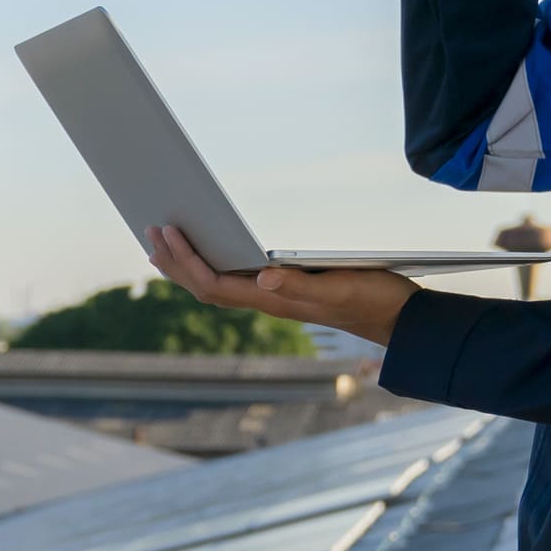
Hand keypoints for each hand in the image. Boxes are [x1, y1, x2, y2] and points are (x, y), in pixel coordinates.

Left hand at [146, 223, 420, 348]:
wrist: (400, 319)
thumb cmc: (373, 300)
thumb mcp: (340, 286)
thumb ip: (301, 284)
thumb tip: (262, 275)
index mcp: (274, 300)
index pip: (214, 283)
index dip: (185, 260)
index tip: (166, 231)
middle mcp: (268, 301)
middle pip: (205, 286)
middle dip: (174, 261)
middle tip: (149, 231)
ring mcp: (275, 298)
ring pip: (217, 285)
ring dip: (186, 266)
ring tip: (163, 243)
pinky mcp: (285, 291)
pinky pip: (235, 280)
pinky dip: (211, 266)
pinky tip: (207, 251)